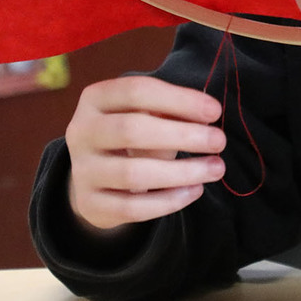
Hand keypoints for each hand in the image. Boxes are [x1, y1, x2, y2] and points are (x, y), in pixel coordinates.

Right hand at [65, 76, 226, 232]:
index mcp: (95, 98)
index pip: (137, 91)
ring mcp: (82, 170)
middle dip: (183, 136)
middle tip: (219, 141)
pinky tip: (195, 191)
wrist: (97, 174)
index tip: (215, 111)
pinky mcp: (89, 204)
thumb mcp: (147, 112)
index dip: (180, 100)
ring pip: (133, 174)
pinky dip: (168, 201)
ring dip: (182, 172)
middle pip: (132, 130)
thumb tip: (206, 117)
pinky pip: (131, 208)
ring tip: (216, 168)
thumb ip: (170, 110)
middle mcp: (81, 131)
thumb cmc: (134, 131)